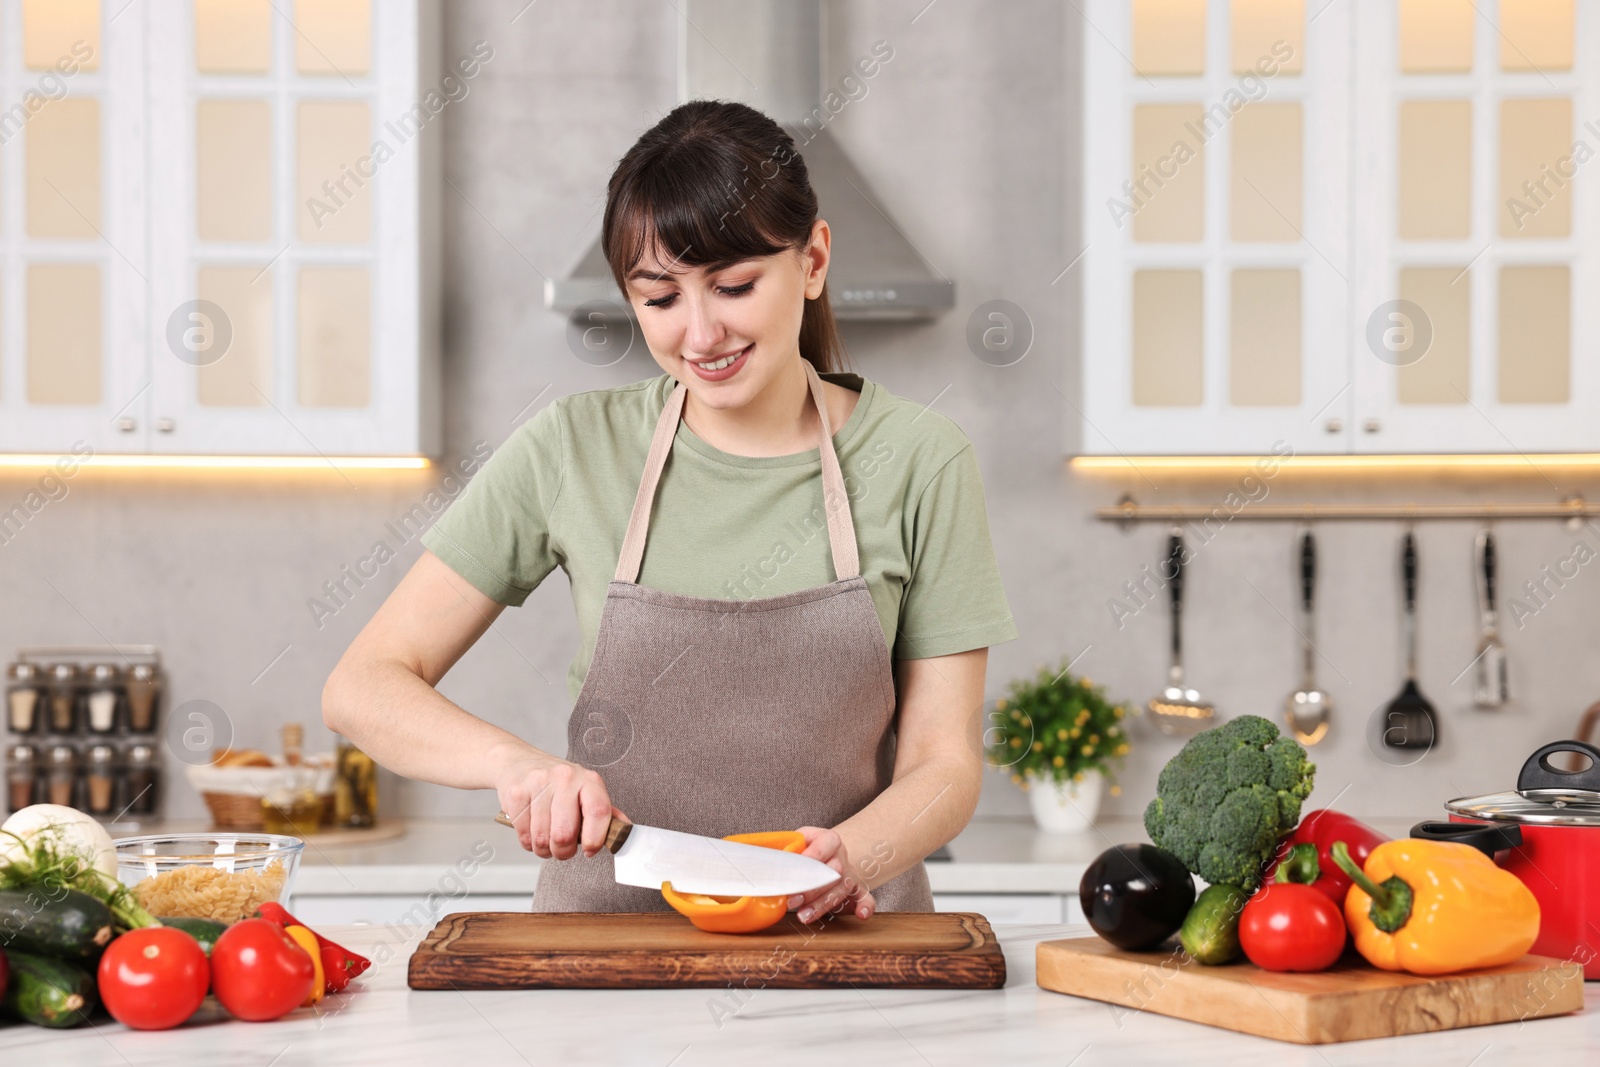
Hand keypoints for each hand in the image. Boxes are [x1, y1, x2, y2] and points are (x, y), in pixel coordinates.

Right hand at [493, 752, 617, 860]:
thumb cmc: (556, 784)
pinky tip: (531, 829)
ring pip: (541, 838)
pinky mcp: (516, 792)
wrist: (518, 762)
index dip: (595, 839)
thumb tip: (624, 832)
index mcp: (588, 780)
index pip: (598, 811)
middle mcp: (565, 777)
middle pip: (565, 834)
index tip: (589, 850)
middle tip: (562, 849)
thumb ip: (604, 813)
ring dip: (543, 849)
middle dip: (563, 852)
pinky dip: (527, 841)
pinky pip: (523, 835)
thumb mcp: (584, 791)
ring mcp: (539, 783)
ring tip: (546, 839)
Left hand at [788, 826, 875, 922]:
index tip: (795, 871)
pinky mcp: (856, 890)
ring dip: (822, 905)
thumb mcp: (796, 841)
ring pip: (842, 889)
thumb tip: (776, 859)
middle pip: (833, 872)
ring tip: (803, 916)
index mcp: (829, 840)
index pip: (822, 847)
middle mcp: (842, 856)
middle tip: (792, 901)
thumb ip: (788, 849)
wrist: (827, 853)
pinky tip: (861, 915)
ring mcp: (851, 873)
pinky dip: (866, 906)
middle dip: (811, 889)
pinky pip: (865, 897)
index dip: (810, 859)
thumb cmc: (806, 849)